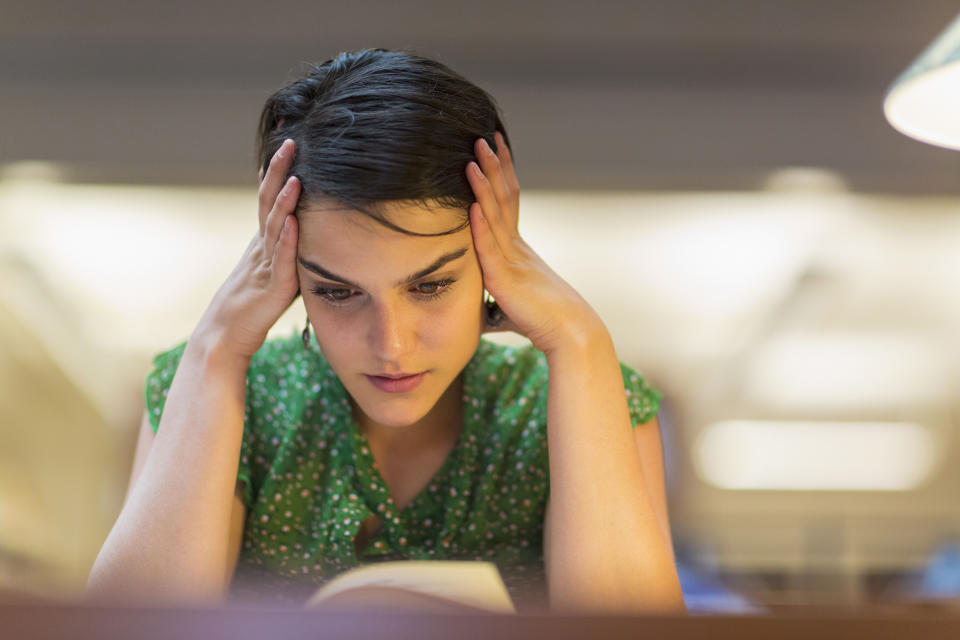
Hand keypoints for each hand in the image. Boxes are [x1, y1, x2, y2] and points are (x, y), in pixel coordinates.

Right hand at [194, 139, 301, 359]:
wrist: (223, 337)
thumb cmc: (248, 308)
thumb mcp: (269, 272)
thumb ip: (283, 253)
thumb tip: (299, 235)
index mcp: (261, 243)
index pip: (268, 200)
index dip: (275, 173)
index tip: (284, 147)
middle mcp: (260, 248)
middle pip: (268, 202)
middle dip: (279, 172)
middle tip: (290, 143)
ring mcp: (264, 265)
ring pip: (275, 227)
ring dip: (285, 201)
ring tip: (296, 177)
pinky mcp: (272, 287)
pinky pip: (281, 261)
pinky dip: (288, 241)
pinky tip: (294, 222)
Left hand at [466, 133, 603, 354]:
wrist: (570, 333)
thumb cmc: (542, 322)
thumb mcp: (510, 305)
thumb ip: (493, 299)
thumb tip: (477, 311)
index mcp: (518, 249)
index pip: (507, 202)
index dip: (500, 174)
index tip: (493, 149)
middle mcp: (516, 247)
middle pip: (503, 197)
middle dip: (493, 166)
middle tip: (483, 137)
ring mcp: (512, 259)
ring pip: (496, 214)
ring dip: (484, 184)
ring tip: (474, 156)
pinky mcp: (506, 278)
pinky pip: (490, 247)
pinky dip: (480, 224)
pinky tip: (472, 205)